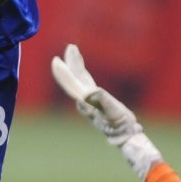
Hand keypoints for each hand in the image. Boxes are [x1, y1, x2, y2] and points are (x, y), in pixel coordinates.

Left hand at [51, 44, 161, 180]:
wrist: (124, 134)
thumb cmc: (119, 122)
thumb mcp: (112, 109)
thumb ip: (102, 100)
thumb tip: (92, 92)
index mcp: (85, 99)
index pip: (71, 82)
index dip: (63, 72)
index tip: (56, 61)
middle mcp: (84, 98)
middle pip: (73, 77)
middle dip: (70, 62)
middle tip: (70, 47)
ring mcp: (90, 98)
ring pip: (79, 77)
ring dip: (76, 64)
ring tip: (74, 50)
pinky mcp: (96, 98)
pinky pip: (85, 80)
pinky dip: (82, 71)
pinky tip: (81, 67)